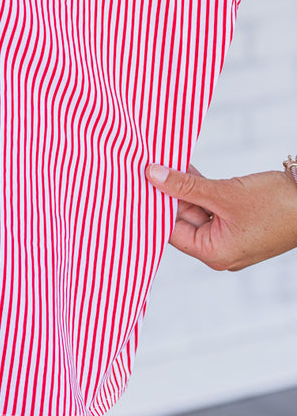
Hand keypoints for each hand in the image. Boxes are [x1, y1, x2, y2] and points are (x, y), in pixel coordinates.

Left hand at [147, 162, 296, 270]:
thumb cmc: (278, 206)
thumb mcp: (225, 193)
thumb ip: (186, 186)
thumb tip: (153, 176)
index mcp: (214, 253)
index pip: (171, 230)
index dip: (154, 206)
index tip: (137, 184)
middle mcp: (220, 249)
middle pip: (182, 219)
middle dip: (167, 193)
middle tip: (146, 168)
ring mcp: (230, 235)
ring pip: (196, 208)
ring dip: (182, 187)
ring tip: (162, 162)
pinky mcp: (238, 220)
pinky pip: (211, 204)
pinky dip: (199, 188)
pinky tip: (184, 167)